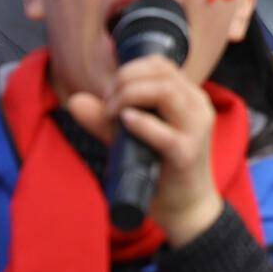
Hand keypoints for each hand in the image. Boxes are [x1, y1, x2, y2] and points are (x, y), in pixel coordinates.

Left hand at [64, 59, 222, 245]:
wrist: (186, 207)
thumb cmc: (160, 169)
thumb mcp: (130, 138)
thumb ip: (105, 120)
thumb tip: (75, 101)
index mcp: (189, 97)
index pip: (161, 64)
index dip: (130, 69)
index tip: (109, 92)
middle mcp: (197, 106)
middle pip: (161, 72)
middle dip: (125, 81)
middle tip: (107, 104)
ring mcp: (195, 129)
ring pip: (165, 92)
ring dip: (130, 96)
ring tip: (112, 114)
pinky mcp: (187, 154)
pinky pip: (165, 133)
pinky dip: (141, 123)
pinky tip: (123, 123)